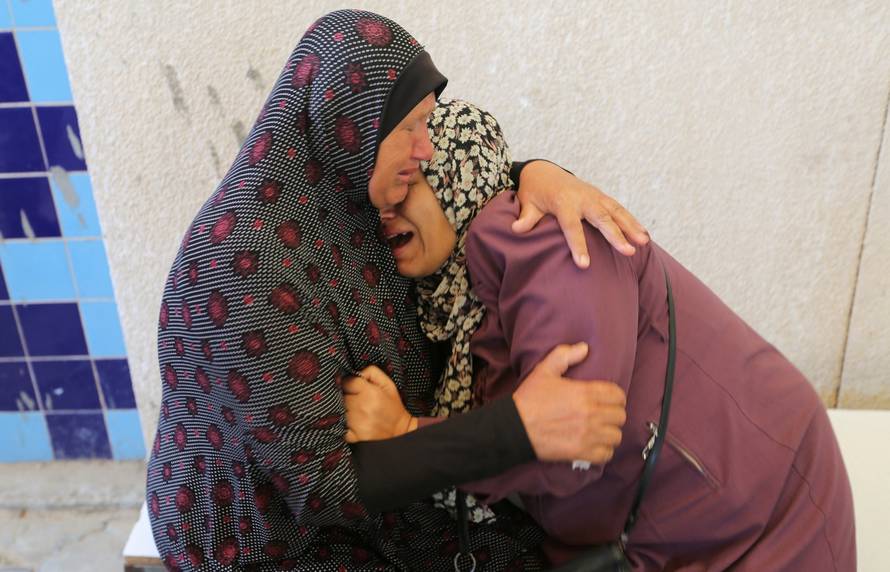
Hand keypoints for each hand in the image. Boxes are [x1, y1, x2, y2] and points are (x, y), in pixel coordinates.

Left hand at [342, 365, 416, 442]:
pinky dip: (342, 423)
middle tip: (355, 399)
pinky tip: (351, 421)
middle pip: (341, 396)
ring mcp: (356, 423)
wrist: (398, 432)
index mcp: (370, 393)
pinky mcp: (353, 436)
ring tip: (355, 410)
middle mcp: (361, 408)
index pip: (347, 382)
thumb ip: (371, 372)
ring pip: (339, 410)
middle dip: (346, 396)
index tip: (353, 387)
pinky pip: (339, 426)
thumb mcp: (388, 384)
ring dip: (344, 409)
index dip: (349, 383)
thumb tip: (356, 372)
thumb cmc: (392, 407)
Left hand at [513, 161, 649, 266]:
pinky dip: (632, 221)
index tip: (584, 264)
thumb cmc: (535, 192)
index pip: (571, 227)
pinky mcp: (601, 197)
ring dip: (631, 227)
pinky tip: (644, 234)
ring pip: (616, 212)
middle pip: (601, 219)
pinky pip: (619, 209)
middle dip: (615, 235)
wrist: (544, 172)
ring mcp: (595, 196)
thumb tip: (516, 228)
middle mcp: (583, 198)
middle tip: (628, 251)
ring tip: (644, 243)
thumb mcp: (527, 204)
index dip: (578, 245)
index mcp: (564, 202)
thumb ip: (526, 217)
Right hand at [513, 342, 626, 463]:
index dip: (616, 396)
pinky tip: (596, 445)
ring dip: (610, 433)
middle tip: (604, 415)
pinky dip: (604, 451)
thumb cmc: (529, 399)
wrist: (514, 427)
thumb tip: (584, 348)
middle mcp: (590, 414)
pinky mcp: (581, 452)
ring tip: (602, 431)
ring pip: (616, 436)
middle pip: (620, 416)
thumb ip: (564, 355)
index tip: (609, 399)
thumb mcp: (543, 371)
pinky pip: (606, 454)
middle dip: (613, 414)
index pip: (617, 395)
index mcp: (585, 393)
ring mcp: (587, 435)